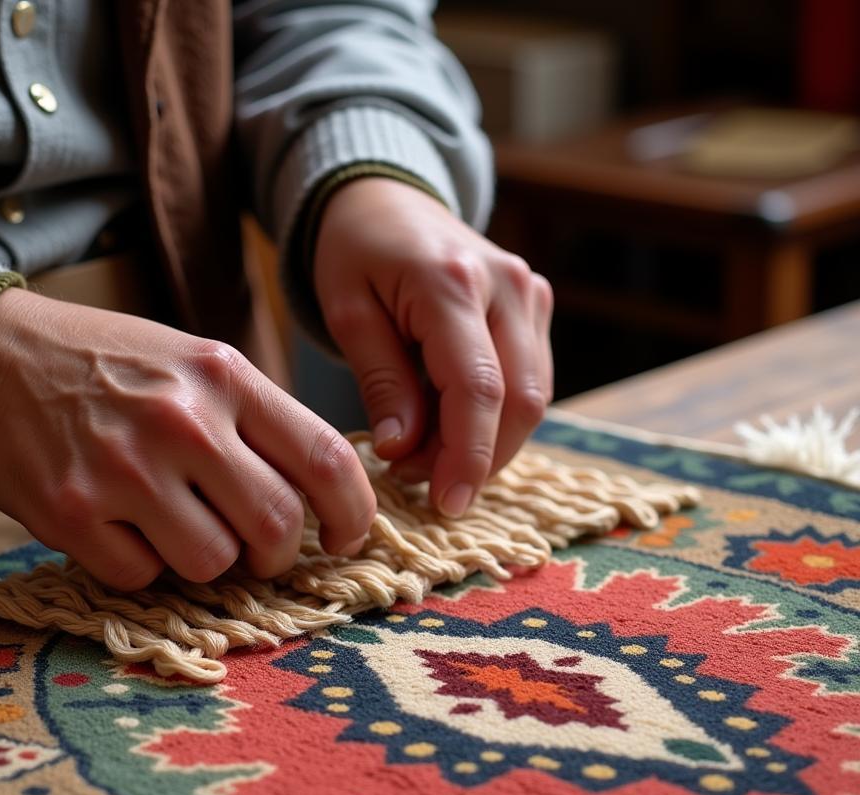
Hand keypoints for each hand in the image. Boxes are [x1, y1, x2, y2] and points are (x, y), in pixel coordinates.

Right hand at [0, 289, 376, 589]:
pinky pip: (142, 577)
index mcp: (224, 377)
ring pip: (213, 562)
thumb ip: (259, 421)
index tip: (346, 537)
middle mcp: (183, 422)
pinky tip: (123, 528)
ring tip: (179, 526)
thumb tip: (324, 495)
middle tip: (259, 549)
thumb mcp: (196, 363)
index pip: (326, 459)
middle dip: (278, 553)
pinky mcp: (72, 514)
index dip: (353, 514)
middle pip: (277, 525)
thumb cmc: (112, 365)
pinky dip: (143, 565)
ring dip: (208, 560)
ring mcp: (125, 470)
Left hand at [313, 177, 552, 516]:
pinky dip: (495, 416)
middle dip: (478, 458)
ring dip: (489, 442)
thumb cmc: (356, 253)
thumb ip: (382, 381)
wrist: (386, 198)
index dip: (467, 457)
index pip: (478, 389)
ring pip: (534, 396)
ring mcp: (530, 292)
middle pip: (521, 400)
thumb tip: (404, 450)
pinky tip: (449, 423)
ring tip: (427, 454)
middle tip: (422, 483)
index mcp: (453, 282)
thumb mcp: (348, 313)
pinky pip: (531, 379)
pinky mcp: (536, 306)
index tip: (446, 506)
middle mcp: (507, 285)